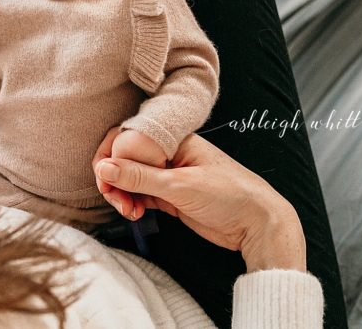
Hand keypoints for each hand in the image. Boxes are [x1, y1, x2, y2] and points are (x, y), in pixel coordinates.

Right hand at [93, 133, 306, 271]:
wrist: (258, 223)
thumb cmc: (229, 194)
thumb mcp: (179, 185)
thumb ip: (139, 177)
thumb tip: (103, 168)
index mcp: (172, 139)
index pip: (128, 138)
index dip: (110, 157)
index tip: (105, 181)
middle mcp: (168, 154)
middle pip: (126, 160)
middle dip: (114, 180)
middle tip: (115, 200)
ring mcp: (169, 175)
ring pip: (132, 180)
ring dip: (123, 194)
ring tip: (129, 212)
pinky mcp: (171, 196)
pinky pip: (142, 195)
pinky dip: (134, 203)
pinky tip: (136, 214)